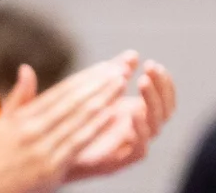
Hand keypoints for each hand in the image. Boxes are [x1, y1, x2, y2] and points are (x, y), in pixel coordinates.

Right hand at [0, 55, 134, 192]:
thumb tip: (26, 68)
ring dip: (102, 101)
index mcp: (22, 118)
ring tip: (121, 87)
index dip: (84, 78)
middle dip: (98, 85)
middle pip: (71, 102)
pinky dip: (96, 128)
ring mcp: (42, 149)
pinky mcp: (52, 167)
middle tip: (120, 70)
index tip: (104, 67)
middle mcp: (32, 130)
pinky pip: (78, 143)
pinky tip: (112, 115)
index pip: (59, 92)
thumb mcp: (1, 124)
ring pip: (78, 120)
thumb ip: (18, 97)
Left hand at [65, 60, 175, 180]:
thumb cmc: (74, 118)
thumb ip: (113, 72)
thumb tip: (133, 53)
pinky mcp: (120, 161)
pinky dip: (141, 131)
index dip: (163, 82)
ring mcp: (130, 145)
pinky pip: (140, 149)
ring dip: (151, 103)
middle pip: (164, 110)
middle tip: (150, 69)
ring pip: (155, 126)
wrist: (51, 150)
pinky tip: (133, 113)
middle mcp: (138, 129)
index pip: (163, 98)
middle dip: (160, 88)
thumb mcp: (94, 90)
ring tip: (142, 82)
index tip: (153, 64)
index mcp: (136, 112)